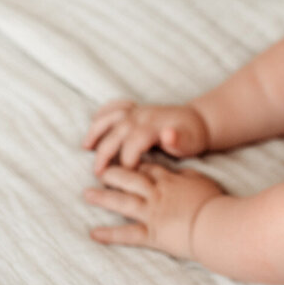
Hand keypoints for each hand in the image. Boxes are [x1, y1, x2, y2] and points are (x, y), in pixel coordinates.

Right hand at [82, 100, 208, 174]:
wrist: (198, 121)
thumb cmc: (193, 137)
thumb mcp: (191, 142)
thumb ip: (179, 140)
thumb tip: (168, 134)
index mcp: (154, 125)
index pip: (133, 143)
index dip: (127, 161)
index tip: (125, 178)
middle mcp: (142, 115)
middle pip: (116, 132)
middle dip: (105, 153)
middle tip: (98, 174)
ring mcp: (137, 110)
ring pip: (110, 117)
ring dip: (96, 131)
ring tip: (86, 148)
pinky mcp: (135, 109)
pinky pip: (115, 106)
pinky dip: (103, 113)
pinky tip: (94, 123)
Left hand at [84, 162, 224, 259]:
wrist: (215, 223)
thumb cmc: (214, 202)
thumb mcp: (202, 181)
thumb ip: (188, 175)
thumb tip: (180, 171)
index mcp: (170, 180)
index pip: (148, 169)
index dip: (135, 164)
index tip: (124, 161)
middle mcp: (156, 194)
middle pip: (130, 180)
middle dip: (113, 174)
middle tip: (99, 171)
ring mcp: (152, 213)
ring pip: (123, 202)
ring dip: (103, 198)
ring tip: (87, 194)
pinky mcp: (152, 234)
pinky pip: (127, 234)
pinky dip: (110, 234)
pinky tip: (94, 233)